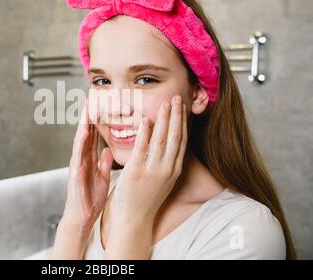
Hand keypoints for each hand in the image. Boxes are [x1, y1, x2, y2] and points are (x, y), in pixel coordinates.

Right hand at [61, 101, 113, 233]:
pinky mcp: (75, 173)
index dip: (97, 122)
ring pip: (80, 141)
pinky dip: (80, 143)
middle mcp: (81, 160)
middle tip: (90, 100)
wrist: (82, 217)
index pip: (93, 137)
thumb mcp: (102, 178)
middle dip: (88, 118)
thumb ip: (104, 164)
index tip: (100, 108)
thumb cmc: (90, 200)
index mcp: (89, 160)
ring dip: (83, 125)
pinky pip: (78, 155)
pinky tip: (83, 133)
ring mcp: (77, 165)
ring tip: (86, 111)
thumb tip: (108, 151)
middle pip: (85, 135)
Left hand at [110, 94, 187, 226]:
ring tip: (165, 103)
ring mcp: (152, 171)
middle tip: (177, 98)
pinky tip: (145, 120)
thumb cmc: (146, 197)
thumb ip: (166, 161)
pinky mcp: (136, 172)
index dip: (182, 122)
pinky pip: (142, 148)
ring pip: (161, 140)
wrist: (134, 217)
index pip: (181, 141)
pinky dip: (145, 133)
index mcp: (174, 170)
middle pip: (175, 137)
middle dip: (176, 115)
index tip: (182, 107)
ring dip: (164, 119)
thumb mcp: (163, 179)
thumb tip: (166, 142)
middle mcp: (166, 169)